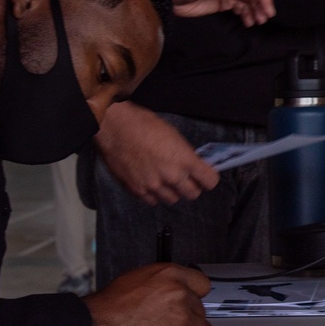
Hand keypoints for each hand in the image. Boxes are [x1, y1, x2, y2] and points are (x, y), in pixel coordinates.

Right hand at [84, 263, 212, 325]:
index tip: (190, 303)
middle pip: (201, 309)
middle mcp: (180, 294)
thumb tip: (177, 288)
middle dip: (187, 317)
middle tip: (166, 323)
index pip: (202, 284)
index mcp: (171, 274)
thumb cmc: (110, 307)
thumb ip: (165, 282)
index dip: (194, 296)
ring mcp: (182, 319)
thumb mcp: (139, 278)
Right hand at [94, 102, 219, 204]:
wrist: (115, 127)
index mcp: (184, 159)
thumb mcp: (174, 135)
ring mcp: (153, 185)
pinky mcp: (137, 190)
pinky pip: (153, 201)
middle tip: (188, 179)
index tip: (207, 176)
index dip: (209, 178)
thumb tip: (192, 164)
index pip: (209, 180)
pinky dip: (155, 195)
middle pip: (193, 194)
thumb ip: (185, 154)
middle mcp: (171, 176)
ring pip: (173, 199)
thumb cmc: (143, 125)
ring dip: (174, 192)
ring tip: (168, 180)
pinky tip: (152, 183)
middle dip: (193, 186)